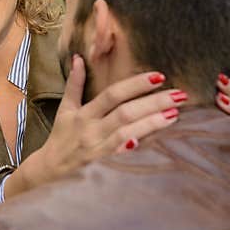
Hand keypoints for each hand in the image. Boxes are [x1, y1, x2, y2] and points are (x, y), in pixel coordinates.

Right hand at [6, 55, 184, 197]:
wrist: (50, 171)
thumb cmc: (61, 137)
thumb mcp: (65, 110)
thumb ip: (74, 84)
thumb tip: (78, 58)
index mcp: (83, 115)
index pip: (112, 95)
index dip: (134, 85)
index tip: (158, 76)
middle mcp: (92, 131)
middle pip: (125, 113)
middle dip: (153, 102)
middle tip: (180, 94)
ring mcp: (98, 150)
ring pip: (128, 134)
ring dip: (152, 123)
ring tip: (175, 113)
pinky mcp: (105, 167)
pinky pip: (126, 156)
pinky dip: (139, 147)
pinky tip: (160, 141)